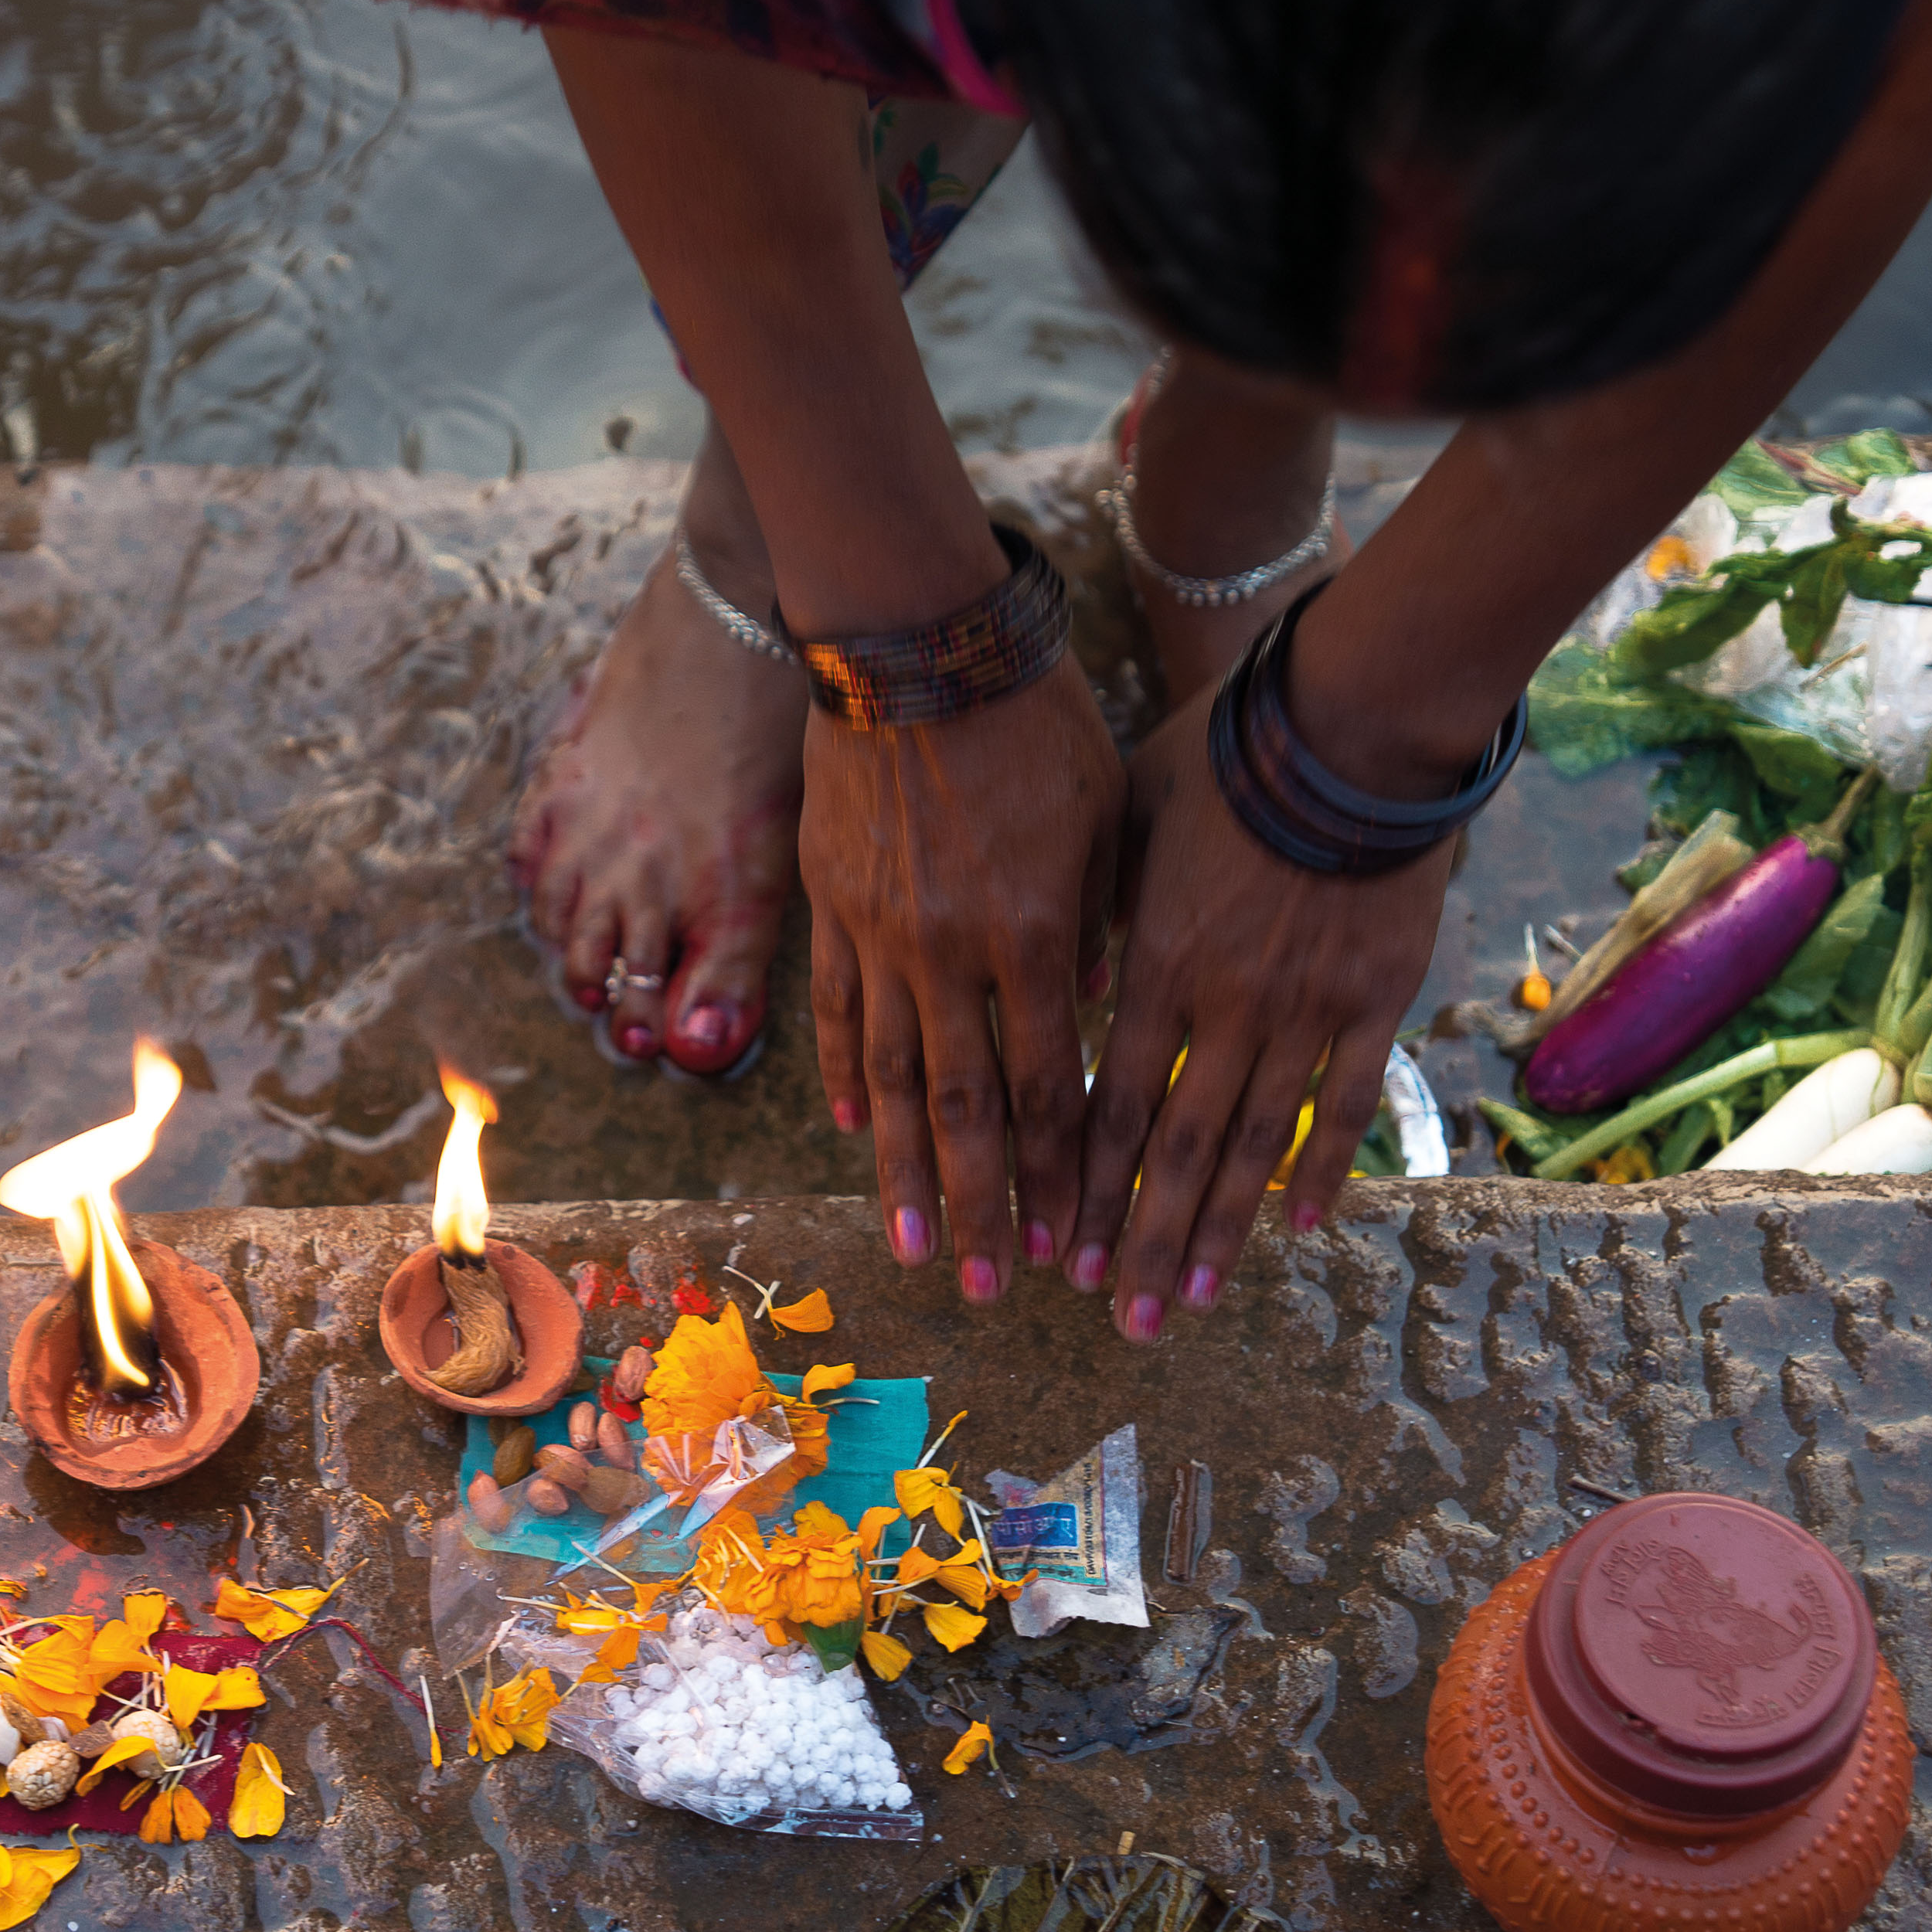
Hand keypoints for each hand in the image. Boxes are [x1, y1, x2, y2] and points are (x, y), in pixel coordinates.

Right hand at [805, 662, 1122, 1303]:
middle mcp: (953, 950)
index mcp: (1037, 932)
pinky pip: (834, 1011)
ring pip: (889, 1079)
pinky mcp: (829, 905)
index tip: (1074, 1242)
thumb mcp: (1102, 819)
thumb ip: (1097, 924)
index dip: (1063, 1172)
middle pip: (966, 1106)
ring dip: (904, 1173)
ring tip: (915, 1247)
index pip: (1053, 1083)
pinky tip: (849, 1135)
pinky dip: (842, 1079)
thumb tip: (1096, 1012)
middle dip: (985, 1205)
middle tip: (995, 1290)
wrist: (918, 641)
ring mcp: (879, 932)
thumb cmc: (1036, 717)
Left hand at [1069, 682, 1447, 1337]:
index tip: (1055, 1257)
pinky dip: (1320, 1167)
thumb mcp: (1120, 824)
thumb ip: (1094, 914)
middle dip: (1142, 1243)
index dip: (1082, 1189)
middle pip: (1174, 1150)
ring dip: (1221, 1231)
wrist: (1344, 726)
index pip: (1105, 1105)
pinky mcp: (1374, 999)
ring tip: (1193, 1304)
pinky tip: (1301, 1227)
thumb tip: (1063, 989)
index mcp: (1153, 966)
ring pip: (1254, 1144)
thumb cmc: (1216, 758)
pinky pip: (1344, 1101)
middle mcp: (1223, 1006)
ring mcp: (1303, 1010)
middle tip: (1117, 1321)